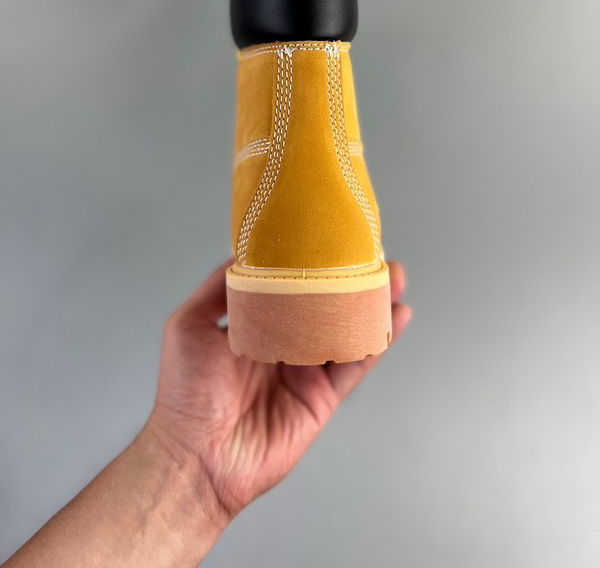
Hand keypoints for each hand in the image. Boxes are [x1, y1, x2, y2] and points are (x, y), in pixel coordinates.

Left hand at [145, 258, 410, 523]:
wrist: (197, 456)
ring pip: (346, 331)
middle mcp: (283, 345)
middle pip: (324, 306)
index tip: (329, 240)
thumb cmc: (184, 393)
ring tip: (392, 277)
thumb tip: (243, 252)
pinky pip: (355, 364)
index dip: (311, 265)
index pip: (289, 287)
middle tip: (372, 255)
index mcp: (254, 326)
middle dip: (349, 281)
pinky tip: (395, 317)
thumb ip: (217, 288)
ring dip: (371, 305)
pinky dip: (378, 341)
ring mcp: (305, 370)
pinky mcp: (322, 397)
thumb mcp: (188, 325)